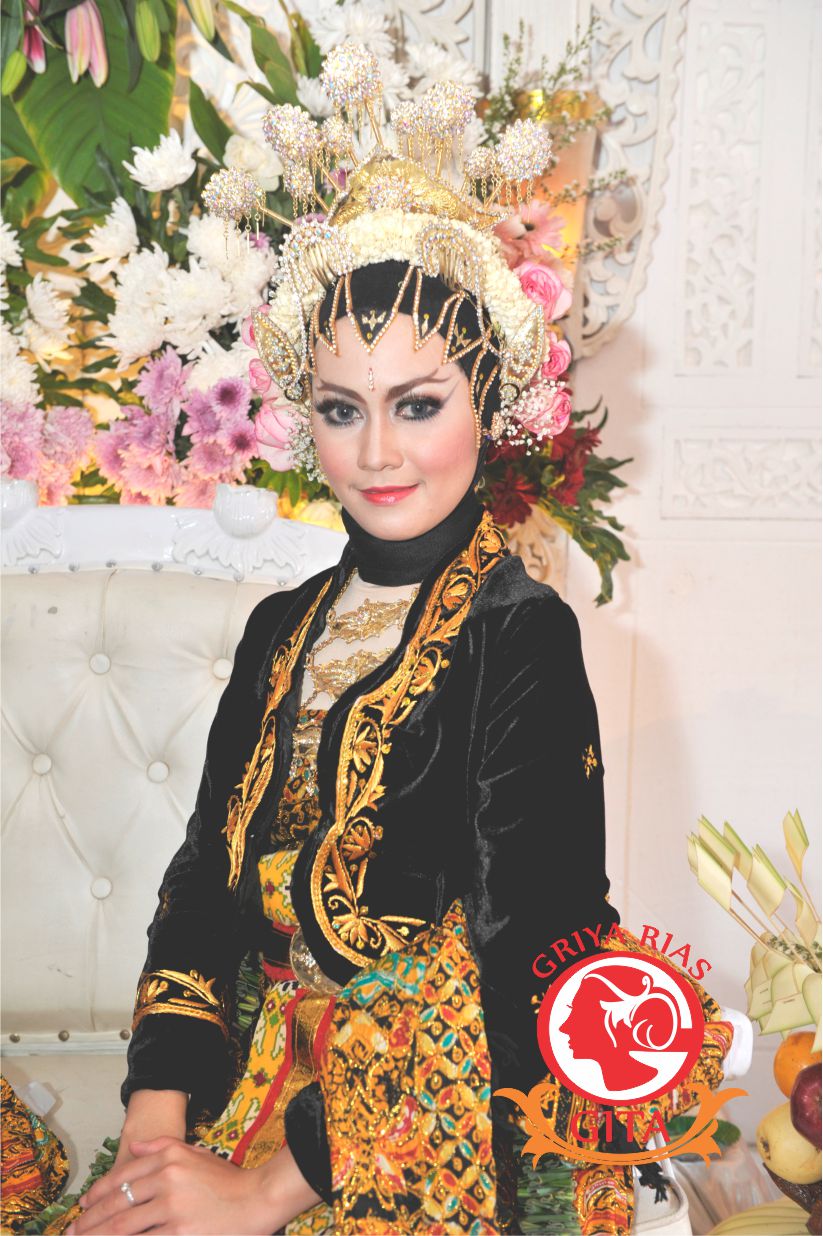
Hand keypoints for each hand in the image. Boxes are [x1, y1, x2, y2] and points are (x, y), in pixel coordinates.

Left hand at [65, 1136, 278, 1234]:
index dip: (98, 1193)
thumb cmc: (228, 1179)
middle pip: (118, 1203)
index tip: (83, 1206)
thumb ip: (163, 1146)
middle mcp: (167, 1179)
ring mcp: (173, 1207)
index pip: (123, 1175)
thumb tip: (134, 1145)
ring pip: (125, 1227)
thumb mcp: (196, 1152)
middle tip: (73, 1231)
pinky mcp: (180, 1232)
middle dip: (90, 1220)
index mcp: (169, 1158)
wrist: (258, 1199)